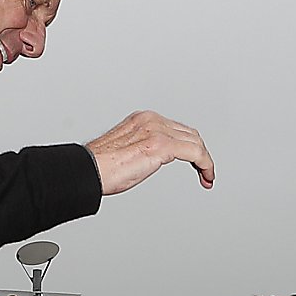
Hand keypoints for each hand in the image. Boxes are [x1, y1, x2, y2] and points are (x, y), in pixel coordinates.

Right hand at [86, 109, 213, 192]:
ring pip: (195, 142)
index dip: (189, 145)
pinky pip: (195, 152)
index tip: (194, 162)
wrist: (88, 171)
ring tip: (207, 176)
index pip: (176, 129)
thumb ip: (141, 148)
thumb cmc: (99, 167)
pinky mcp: (161, 145)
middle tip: (204, 171)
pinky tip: (206, 175)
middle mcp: (152, 120)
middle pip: (189, 133)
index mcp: (143, 119)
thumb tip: (150, 159)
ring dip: (205, 160)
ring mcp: (157, 130)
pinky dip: (205, 163)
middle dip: (200, 153)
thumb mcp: (126, 150)